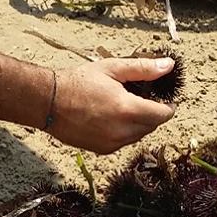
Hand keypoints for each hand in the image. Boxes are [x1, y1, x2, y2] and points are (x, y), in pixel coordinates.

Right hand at [46, 57, 175, 152]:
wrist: (49, 102)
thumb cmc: (78, 82)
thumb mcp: (113, 68)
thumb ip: (143, 68)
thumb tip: (168, 66)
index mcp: (128, 110)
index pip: (163, 115)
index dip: (168, 107)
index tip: (166, 99)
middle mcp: (122, 131)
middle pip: (152, 126)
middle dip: (152, 113)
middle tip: (142, 98)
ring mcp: (112, 143)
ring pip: (138, 135)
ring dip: (139, 123)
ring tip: (125, 106)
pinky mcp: (102, 150)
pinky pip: (123, 142)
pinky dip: (124, 131)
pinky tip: (111, 117)